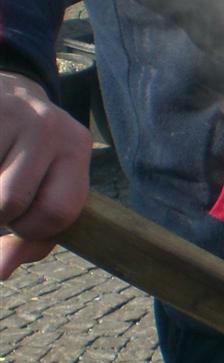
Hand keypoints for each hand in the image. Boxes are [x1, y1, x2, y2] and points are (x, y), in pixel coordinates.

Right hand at [0, 72, 91, 279]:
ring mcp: (10, 113)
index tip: (21, 223)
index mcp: (77, 147)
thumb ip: (33, 237)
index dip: (32, 230)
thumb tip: (0, 271)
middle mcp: (49, 126)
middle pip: (12, 202)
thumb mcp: (45, 188)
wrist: (4, 92)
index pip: (58, 212)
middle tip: (2, 205)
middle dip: (0, 217)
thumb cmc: (27, 156)